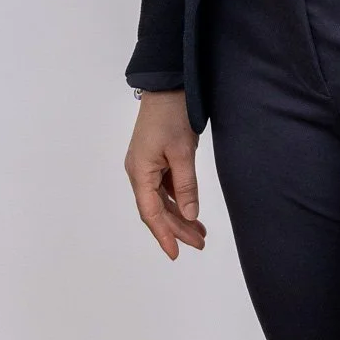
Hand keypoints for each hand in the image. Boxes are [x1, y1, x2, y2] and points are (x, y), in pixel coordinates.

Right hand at [124, 90, 207, 258]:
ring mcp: (146, 166)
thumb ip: (186, 185)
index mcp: (140, 172)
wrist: (168, 86)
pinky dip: (179, 200)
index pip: (150, 213)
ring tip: (200, 233)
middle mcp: (139, 173)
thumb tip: (191, 215)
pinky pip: (166, 188)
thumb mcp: (182, 151)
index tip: (175, 253)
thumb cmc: (171, 115)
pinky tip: (192, 211)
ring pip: (162, 200)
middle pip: (157, 209)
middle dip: (177, 228)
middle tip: (200, 244)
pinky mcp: (156, 160)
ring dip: (180, 216)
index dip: (163, 234)